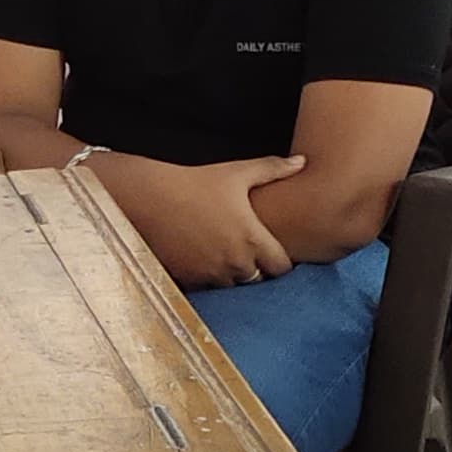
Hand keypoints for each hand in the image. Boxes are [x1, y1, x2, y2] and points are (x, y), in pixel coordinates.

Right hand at [115, 154, 306, 288]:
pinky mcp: (190, 281)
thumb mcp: (237, 173)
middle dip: (258, 270)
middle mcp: (235, 262)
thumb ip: (273, 169)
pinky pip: (209, 289)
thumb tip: (302, 162)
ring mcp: (211, 274)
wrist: (149, 198)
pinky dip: (210, 278)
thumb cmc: (195, 182)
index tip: (272, 249)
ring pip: (234, 286)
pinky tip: (204, 259)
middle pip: (260, 280)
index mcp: (252, 238)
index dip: (280, 260)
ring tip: (225, 255)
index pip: (282, 267)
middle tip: (250, 253)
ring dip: (234, 276)